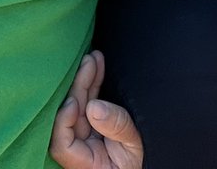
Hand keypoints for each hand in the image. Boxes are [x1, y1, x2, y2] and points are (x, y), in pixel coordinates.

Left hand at [49, 51, 142, 168]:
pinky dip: (92, 84)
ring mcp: (87, 135)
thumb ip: (118, 127)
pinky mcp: (93, 122)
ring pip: (79, 104)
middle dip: (79, 87)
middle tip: (89, 62)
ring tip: (93, 58)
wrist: (153, 158)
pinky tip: (96, 65)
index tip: (73, 102)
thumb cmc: (142, 159)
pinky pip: (89, 101)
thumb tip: (93, 107)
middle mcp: (82, 148)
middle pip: (70, 117)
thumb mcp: (134, 145)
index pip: (63, 146)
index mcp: (87, 162)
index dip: (62, 123)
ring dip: (86, 80)